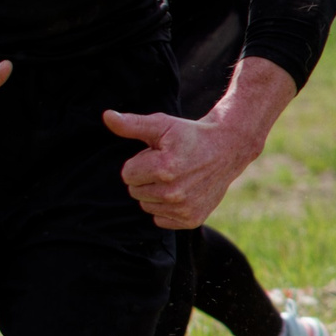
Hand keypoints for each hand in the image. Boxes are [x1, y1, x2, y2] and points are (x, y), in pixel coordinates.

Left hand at [104, 106, 265, 229]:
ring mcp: (184, 208)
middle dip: (147, 177)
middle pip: (135, 191)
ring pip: (146, 205)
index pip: (127, 174)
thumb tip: (107, 116)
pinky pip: (160, 219)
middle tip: (170, 166)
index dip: (141, 162)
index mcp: (164, 168)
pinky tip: (182, 192)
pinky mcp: (191, 219)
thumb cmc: (190, 135)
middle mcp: (174, 192)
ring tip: (177, 178)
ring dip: (155, 192)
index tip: (160, 155)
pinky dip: (166, 208)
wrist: (228, 148)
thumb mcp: (162, 125)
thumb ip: (132, 124)